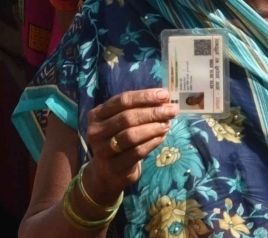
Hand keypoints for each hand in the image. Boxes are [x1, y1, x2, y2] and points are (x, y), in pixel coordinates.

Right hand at [79, 89, 178, 204]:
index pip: (122, 100)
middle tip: (172, 111)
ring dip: (153, 128)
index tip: (165, 95)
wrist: (107, 171)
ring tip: (167, 124)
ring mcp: (102, 151)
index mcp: (97, 115)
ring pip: (131, 136)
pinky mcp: (114, 167)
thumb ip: (140, 108)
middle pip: (127, 118)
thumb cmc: (118, 137)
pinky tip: (162, 137)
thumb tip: (165, 99)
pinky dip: (152, 142)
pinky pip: (137, 152)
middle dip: (152, 112)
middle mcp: (95, 132)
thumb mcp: (123, 120)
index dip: (145, 96)